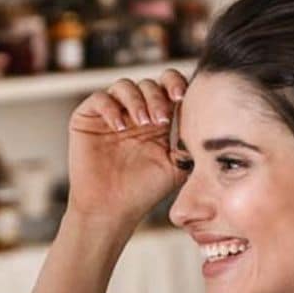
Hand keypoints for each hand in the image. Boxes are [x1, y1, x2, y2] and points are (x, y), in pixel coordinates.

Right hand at [64, 69, 187, 228]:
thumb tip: (207, 120)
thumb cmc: (143, 191)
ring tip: (142, 123)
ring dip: (137, 100)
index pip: (168, 87)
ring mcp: (110, 114)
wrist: (111, 209)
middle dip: (157, 97)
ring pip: (124, 86)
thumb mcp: (177, 165)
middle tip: (161, 120)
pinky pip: (99, 98)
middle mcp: (134, 112)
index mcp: (157, 119)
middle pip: (148, 83)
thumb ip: (189, 140)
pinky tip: (120, 126)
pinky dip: (111, 108)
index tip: (182, 97)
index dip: (175, 83)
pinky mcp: (87, 118)